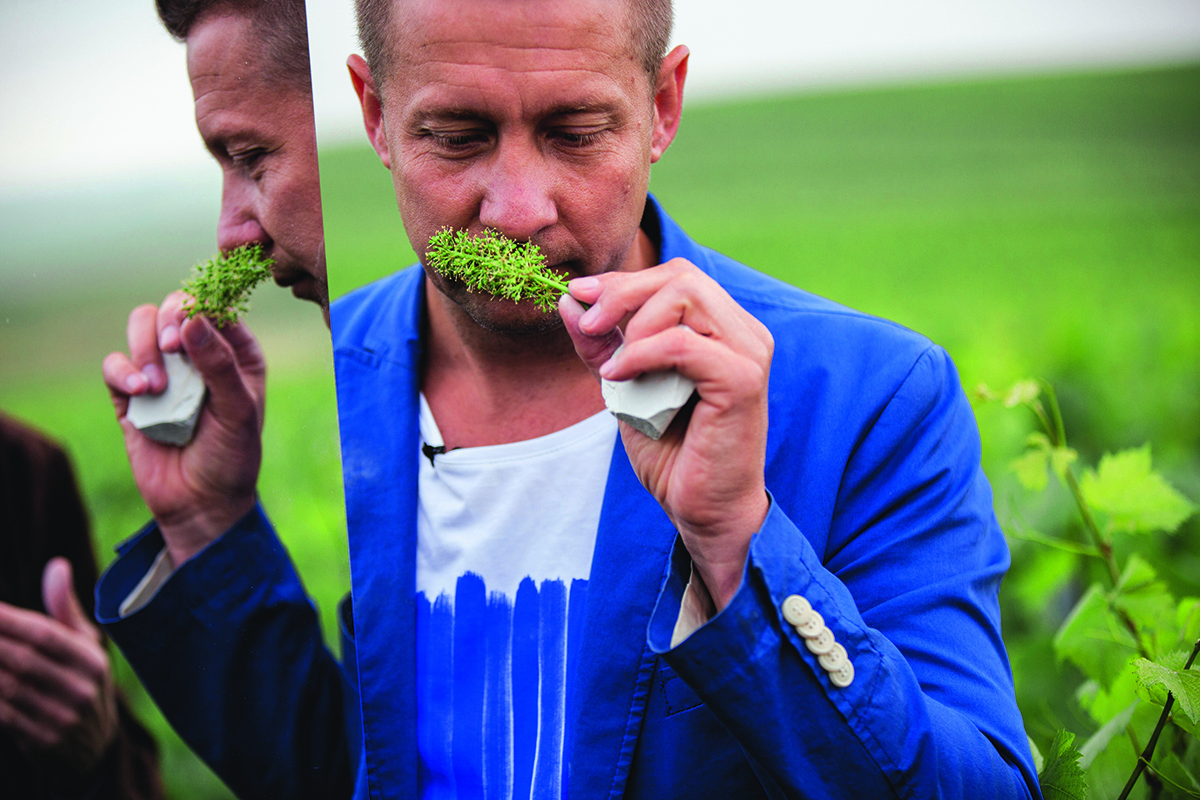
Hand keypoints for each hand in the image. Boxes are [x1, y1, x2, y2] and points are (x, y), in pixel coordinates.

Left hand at [0, 558, 117, 789]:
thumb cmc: (82, 683)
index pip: (44, 634)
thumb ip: (65, 608)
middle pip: (21, 659)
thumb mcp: (86, 647)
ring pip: (6, 687)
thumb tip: (56, 565)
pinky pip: (2, 714)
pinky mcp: (44, 743)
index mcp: (93, 660)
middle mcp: (82, 688)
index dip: (8, 620)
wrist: (94, 751)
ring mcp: (63, 718)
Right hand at [102, 291, 264, 564]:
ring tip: (156, 386)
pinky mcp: (130, 394)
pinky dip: (121, 372)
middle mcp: (198, 354)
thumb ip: (219, 364)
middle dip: (168, 319)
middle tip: (172, 347)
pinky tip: (139, 394)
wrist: (201, 503)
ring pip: (140, 325)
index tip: (190, 328)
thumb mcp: (238, 410)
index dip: (199, 305)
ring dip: (144, 347)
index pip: (215, 306)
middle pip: (172, 306)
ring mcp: (163, 371)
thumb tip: (192, 319)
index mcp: (235, 352)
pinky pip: (114, 365)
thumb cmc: (232, 456)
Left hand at [561, 259, 773, 609]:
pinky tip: (618, 376)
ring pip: (685, 298)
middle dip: (623, 292)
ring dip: (634, 323)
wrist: (704, 511)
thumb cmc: (674, 454)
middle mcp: (744, 333)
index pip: (676, 277)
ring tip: (610, 362)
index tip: (579, 295)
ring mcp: (748, 353)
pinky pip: (681, 344)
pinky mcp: (741, 380)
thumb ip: (603, 346)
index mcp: (725, 329)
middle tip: (588, 323)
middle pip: (681, 277)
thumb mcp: (626, 388)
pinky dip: (641, 354)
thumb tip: (568, 301)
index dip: (624, 280)